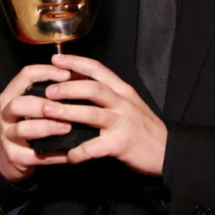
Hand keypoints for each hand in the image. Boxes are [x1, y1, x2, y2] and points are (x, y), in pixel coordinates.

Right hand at [0, 64, 73, 182]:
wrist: (6, 156)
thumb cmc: (25, 122)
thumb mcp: (31, 104)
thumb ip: (49, 91)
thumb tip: (81, 75)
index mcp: (11, 94)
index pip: (25, 75)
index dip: (46, 72)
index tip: (67, 75)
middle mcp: (5, 113)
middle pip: (18, 104)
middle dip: (41, 104)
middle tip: (63, 106)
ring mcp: (6, 136)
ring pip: (23, 129)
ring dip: (47, 127)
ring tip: (67, 127)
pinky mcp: (14, 156)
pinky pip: (34, 156)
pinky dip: (53, 155)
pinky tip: (69, 152)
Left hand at [43, 53, 167, 176]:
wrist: (167, 151)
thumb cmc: (144, 128)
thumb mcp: (129, 104)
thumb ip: (108, 95)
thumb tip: (76, 88)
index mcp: (123, 90)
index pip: (98, 69)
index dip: (75, 62)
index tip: (55, 59)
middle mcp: (122, 103)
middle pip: (93, 88)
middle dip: (67, 88)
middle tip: (47, 91)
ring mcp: (123, 123)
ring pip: (92, 114)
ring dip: (67, 112)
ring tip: (47, 113)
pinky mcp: (121, 144)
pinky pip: (95, 146)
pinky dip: (79, 151)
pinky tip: (68, 155)